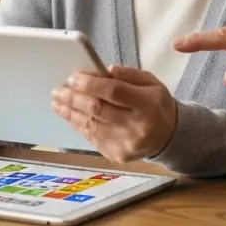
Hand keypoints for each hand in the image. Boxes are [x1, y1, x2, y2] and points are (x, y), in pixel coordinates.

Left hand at [51, 66, 177, 163]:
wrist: (169, 137)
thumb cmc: (156, 105)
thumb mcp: (151, 83)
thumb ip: (129, 75)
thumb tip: (105, 70)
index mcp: (147, 104)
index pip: (114, 92)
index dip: (91, 84)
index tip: (73, 77)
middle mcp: (136, 126)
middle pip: (98, 110)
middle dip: (73, 98)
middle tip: (58, 90)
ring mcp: (125, 144)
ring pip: (90, 125)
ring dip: (70, 112)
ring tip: (56, 102)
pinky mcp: (117, 155)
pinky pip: (91, 138)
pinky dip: (78, 125)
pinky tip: (69, 115)